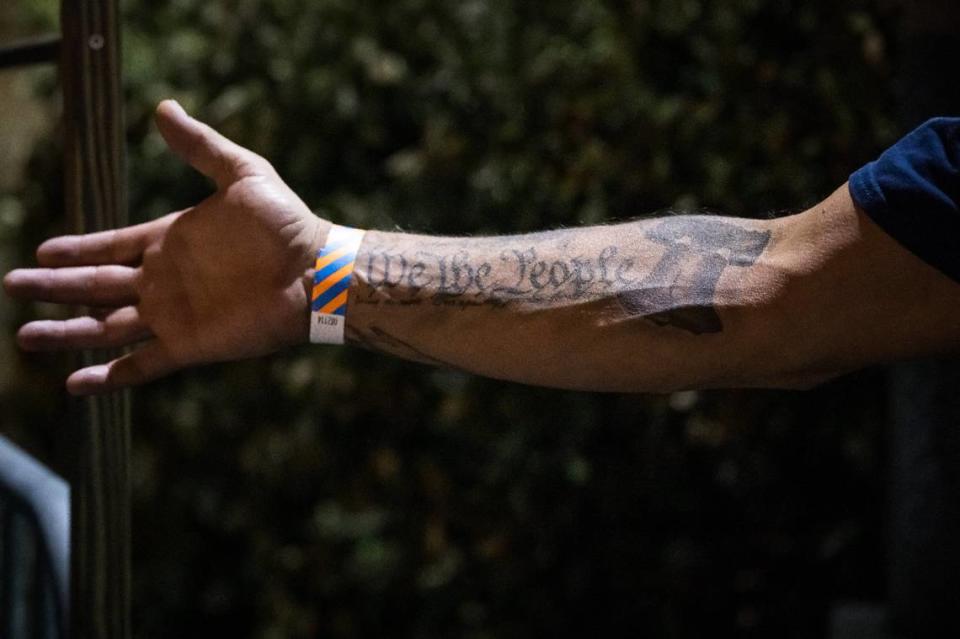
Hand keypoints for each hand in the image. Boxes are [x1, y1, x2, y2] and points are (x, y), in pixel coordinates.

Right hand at [3, 100, 327, 394]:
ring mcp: (174, 315)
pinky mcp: (189, 345)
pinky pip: (141, 365)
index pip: (109, 247)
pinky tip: (75, 384)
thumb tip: (163, 107)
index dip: (76, 251)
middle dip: (54, 288)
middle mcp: (163, 280)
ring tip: (26, 337)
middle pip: (95, 287)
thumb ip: (200, 146)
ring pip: (106, 327)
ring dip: (68, 331)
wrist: (317, 271)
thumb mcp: (242, 173)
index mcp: (169, 241)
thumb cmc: (286, 223)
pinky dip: (109, 376)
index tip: (41, 252)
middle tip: (12, 287)